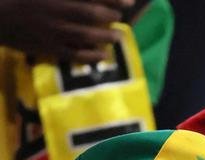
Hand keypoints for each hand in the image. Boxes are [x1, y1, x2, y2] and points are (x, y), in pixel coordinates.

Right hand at [0, 0, 132, 61]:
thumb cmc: (21, 0)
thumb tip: (92, 0)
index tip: (129, 2)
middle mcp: (54, 10)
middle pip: (89, 13)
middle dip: (110, 15)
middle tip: (119, 17)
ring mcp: (51, 30)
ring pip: (85, 34)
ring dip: (105, 36)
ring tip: (117, 36)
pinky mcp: (48, 47)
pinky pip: (74, 53)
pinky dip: (91, 55)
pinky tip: (103, 54)